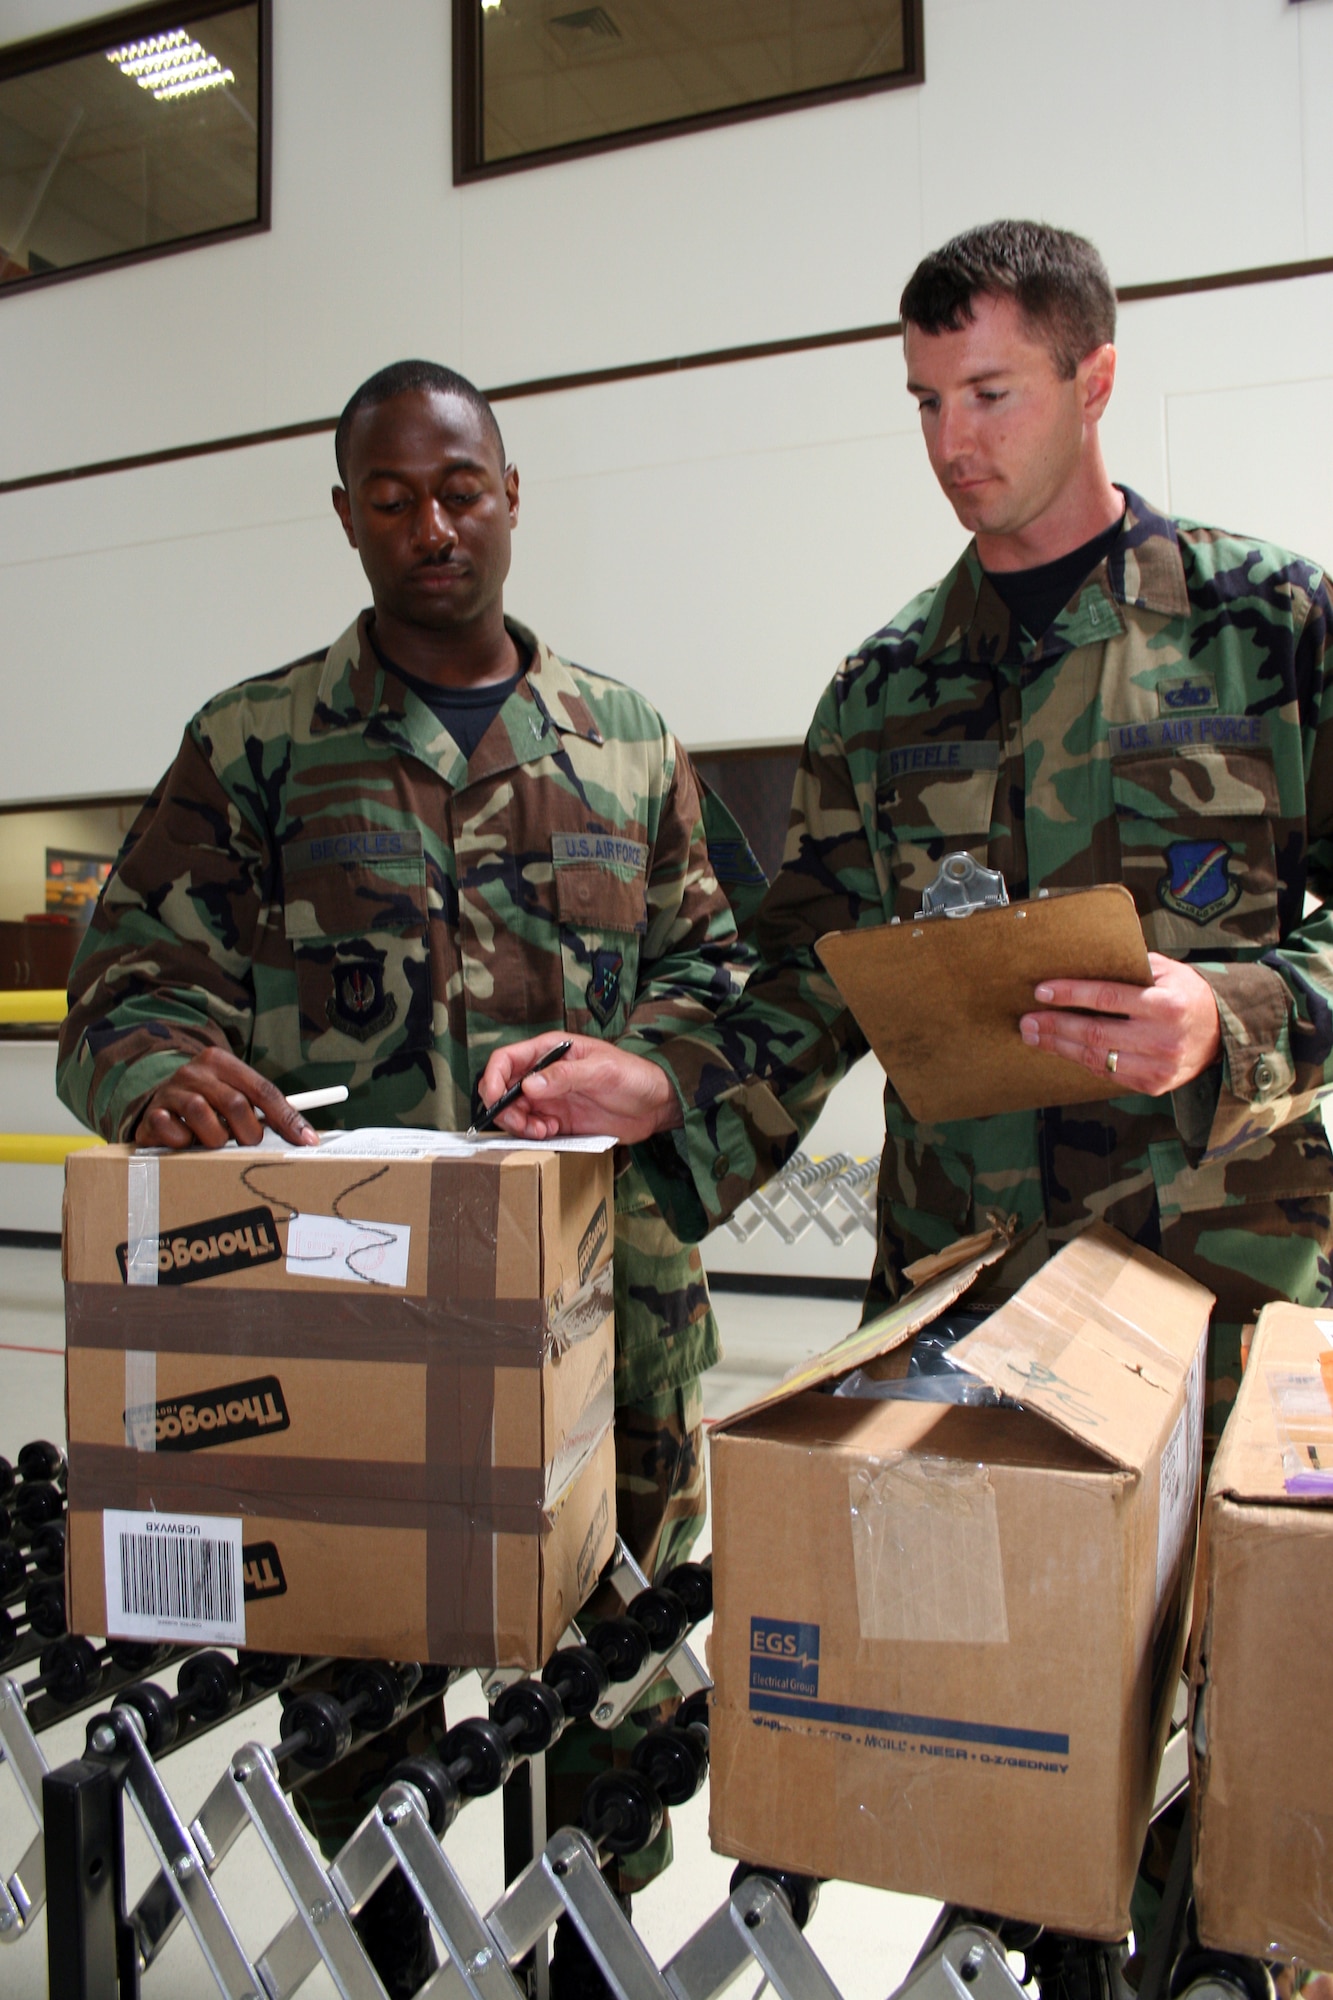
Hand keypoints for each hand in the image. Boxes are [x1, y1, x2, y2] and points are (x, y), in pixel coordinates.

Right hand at [133, 1048, 319, 1149]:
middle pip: (236, 1104)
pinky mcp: (152, 1113)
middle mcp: (195, 1071)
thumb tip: (304, 1136)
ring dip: (215, 1139)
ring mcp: (171, 1090)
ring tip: (213, 1141)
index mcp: (221, 1061)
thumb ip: (264, 1109)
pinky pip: (174, 1131)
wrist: (156, 1104)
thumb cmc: (206, 1103)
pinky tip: (185, 1141)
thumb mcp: (234, 1096)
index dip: (286, 1118)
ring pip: (203, 1117)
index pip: (262, 1090)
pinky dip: (185, 1143)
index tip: (305, 1141)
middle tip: (246, 1143)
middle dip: (248, 1133)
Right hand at [476, 1032, 681, 1142]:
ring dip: (519, 1125)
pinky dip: (533, 1135)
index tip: (494, 1100)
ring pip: (514, 1112)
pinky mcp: (559, 1120)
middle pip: (503, 1089)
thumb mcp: (601, 1071)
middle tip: (524, 1124)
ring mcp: (550, 1098)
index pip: (506, 1060)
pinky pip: (532, 1128)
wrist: (656, 1105)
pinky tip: (551, 1134)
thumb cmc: (633, 1076)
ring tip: (542, 1132)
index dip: (492, 1078)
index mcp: (550, 1050)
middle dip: (504, 1109)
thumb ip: (565, 1075)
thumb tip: (528, 1084)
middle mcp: (544, 1074)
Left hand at [1018, 953, 1221, 1096]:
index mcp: (1166, 1005)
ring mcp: (1157, 1067)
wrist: (1222, 1033)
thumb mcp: (1168, 972)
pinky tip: (1063, 1049)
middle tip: (1027, 1020)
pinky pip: (1107, 1074)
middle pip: (1095, 1033)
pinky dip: (1082, 1061)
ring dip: (1060, 1047)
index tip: (1042, 991)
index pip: (1108, 998)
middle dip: (1055, 1026)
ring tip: (1035, 1036)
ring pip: (1097, 1059)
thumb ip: (1131, 968)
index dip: (1071, 994)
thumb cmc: (1189, 996)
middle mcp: (1162, 1038)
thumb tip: (1083, 962)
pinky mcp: (1152, 1085)